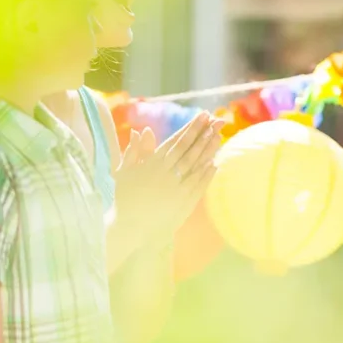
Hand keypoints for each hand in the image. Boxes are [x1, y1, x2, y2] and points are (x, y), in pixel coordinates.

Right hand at [114, 113, 222, 248]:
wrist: (130, 226)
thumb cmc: (125, 197)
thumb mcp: (124, 172)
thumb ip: (134, 151)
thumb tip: (141, 130)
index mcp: (150, 164)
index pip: (175, 141)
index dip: (190, 128)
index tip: (202, 116)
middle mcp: (164, 174)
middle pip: (187, 150)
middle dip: (202, 133)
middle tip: (215, 120)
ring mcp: (175, 188)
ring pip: (194, 165)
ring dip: (207, 150)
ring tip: (218, 137)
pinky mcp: (182, 202)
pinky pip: (197, 185)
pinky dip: (205, 174)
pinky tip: (214, 164)